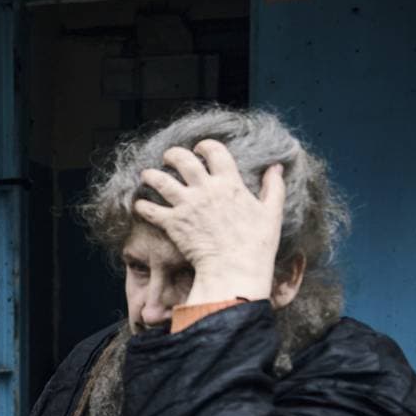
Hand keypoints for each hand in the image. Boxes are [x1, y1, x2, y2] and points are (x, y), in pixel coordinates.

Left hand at [133, 140, 285, 304]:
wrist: (235, 269)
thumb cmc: (257, 244)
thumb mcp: (272, 212)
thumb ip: (273, 187)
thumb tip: (276, 167)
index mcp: (230, 183)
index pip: (214, 151)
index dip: (204, 146)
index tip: (199, 149)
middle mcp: (206, 190)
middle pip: (182, 160)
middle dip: (172, 154)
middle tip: (168, 157)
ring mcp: (187, 205)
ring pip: (161, 180)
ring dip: (151, 175)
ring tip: (147, 174)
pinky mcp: (173, 223)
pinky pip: (150, 209)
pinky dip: (142, 206)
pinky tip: (139, 204)